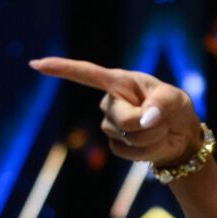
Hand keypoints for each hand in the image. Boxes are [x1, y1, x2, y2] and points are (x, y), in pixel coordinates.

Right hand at [28, 57, 202, 166]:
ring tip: (159, 129)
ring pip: (131, 137)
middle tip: (161, 120)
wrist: (180, 137)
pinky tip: (153, 143)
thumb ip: (162, 103)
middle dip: (149, 125)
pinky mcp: (115, 144)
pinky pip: (130, 152)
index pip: (87, 74)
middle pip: (124, 119)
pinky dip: (148, 151)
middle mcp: (110, 102)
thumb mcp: (175, 99)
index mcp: (120, 82)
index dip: (62, 69)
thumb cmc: (176, 110)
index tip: (36, 65)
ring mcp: (110, 124)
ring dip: (152, 137)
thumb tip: (145, 118)